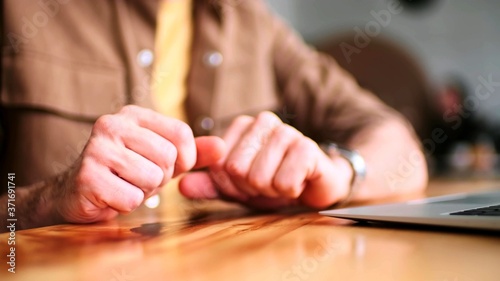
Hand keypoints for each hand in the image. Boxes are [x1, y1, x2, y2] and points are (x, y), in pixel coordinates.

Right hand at [53, 105, 224, 222]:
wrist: (79, 194)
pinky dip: (126, 205)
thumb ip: (193, 152)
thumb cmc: (126, 174)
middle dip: (160, 177)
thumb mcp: (163, 158)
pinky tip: (111, 196)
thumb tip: (223, 147)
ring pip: (151, 178)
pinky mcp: (87, 176)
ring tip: (125, 185)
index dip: (183, 160)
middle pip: (168, 157)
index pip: (181, 134)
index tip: (165, 166)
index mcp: (134, 115)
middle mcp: (113, 124)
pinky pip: (131, 198)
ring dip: (143, 192)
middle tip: (138, 178)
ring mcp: (97, 148)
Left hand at [179, 111, 352, 208]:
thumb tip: (182, 185)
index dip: (231, 185)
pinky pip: (283, 182)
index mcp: (242, 126)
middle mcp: (263, 122)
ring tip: (282, 183)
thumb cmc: (274, 182)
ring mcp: (286, 131)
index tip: (248, 183)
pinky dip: (289, 191)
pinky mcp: (307, 147)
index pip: (218, 165)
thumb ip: (210, 184)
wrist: (315, 186)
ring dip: (270, 191)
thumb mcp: (237, 186)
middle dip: (250, 189)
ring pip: (258, 177)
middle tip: (267, 185)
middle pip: (236, 170)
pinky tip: (298, 183)